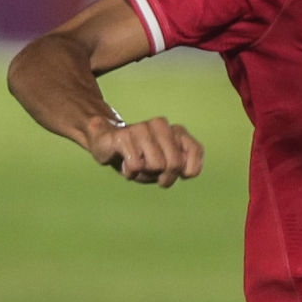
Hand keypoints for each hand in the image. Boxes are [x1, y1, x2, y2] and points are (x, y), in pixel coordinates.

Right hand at [86, 114, 204, 185]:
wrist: (105, 144)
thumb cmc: (141, 158)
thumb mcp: (165, 166)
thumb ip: (181, 166)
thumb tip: (184, 170)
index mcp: (175, 130)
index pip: (196, 151)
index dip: (187, 171)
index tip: (177, 174)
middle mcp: (161, 124)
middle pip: (175, 163)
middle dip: (165, 177)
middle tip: (152, 173)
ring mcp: (141, 128)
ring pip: (156, 165)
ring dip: (144, 173)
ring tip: (136, 164)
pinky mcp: (123, 135)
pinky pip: (136, 165)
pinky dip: (130, 172)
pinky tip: (124, 162)